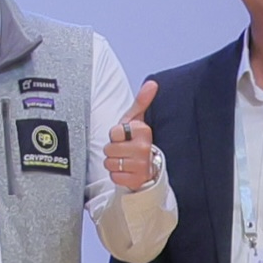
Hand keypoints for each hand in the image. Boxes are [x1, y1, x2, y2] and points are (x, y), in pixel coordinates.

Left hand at [101, 79, 160, 193]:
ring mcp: (141, 165)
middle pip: (109, 148)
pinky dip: (117, 175)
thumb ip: (142, 101)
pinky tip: (126, 171)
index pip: (113, 132)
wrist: (147, 167)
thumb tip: (152, 83)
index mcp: (143, 131)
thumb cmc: (136, 141)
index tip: (124, 137)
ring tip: (125, 160)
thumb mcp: (136, 120)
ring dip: (114, 163)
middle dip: (112, 150)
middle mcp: (144, 147)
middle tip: (124, 150)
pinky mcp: (137, 179)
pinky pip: (114, 176)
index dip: (114, 136)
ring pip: (110, 163)